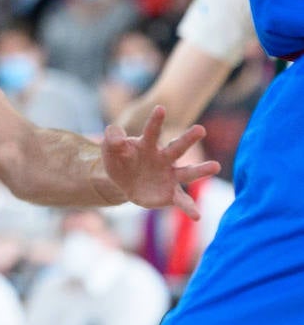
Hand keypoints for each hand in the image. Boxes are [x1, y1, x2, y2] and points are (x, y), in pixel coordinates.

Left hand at [102, 106, 219, 218]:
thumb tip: (118, 138)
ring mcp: (170, 176)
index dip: (155, 120)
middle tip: (200, 129)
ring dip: (201, 170)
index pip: (152, 131)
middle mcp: (164, 158)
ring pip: (187, 172)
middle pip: (177, 147)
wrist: (122, 181)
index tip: (160, 107)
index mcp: (148, 144)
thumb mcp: (110, 149)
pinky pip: (182, 201)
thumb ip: (112, 138)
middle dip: (188, 139)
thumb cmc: (119, 159)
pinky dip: (190, 208)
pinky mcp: (170, 194)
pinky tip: (197, 216)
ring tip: (215, 166)